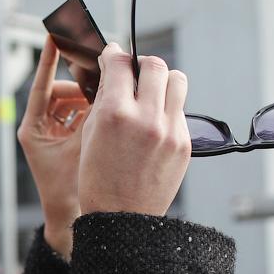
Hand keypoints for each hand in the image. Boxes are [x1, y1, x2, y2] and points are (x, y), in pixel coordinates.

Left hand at [17, 36, 90, 241]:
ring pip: (75, 103)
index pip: (42, 86)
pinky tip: (112, 114)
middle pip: (62, 92)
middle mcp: (42, 128)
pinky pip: (83, 116)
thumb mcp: (82, 148)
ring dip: (93, 101)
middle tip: (103, 81)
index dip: (48, 60)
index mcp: (33, 129)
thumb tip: (108, 85)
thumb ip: (93, 117)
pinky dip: (96, 113)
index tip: (53, 35)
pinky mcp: (69, 140)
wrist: (72, 218)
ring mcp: (56, 134)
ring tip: (109, 103)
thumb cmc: (70, 190)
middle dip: (83, 88)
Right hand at [78, 42, 190, 215]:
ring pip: (176, 81)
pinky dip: (166, 110)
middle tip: (133, 74)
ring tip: (150, 94)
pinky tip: (153, 126)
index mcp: (115, 113)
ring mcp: (169, 130)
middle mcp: (146, 117)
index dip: (113, 54)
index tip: (112, 55)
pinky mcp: (184, 143)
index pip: (119, 63)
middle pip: (154, 65)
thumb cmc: (97, 179)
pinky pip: (179, 111)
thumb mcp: (89, 135)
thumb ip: (103, 99)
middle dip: (141, 64)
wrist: (122, 218)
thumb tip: (112, 72)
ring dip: (162, 81)